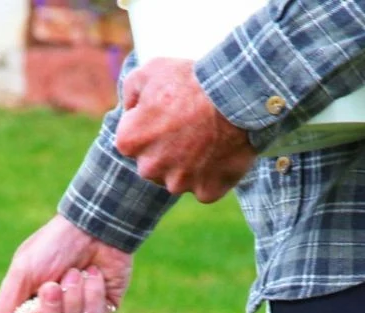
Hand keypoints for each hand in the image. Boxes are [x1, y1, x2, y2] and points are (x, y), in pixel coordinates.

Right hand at [0, 215, 132, 312]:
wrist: (93, 227)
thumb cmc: (52, 247)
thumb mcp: (22, 272)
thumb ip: (4, 306)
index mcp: (26, 309)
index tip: (30, 312)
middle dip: (50, 311)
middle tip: (52, 285)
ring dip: (71, 300)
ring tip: (74, 272)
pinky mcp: (101, 311)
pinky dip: (92, 294)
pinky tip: (93, 274)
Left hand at [116, 58, 256, 203]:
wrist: (235, 96)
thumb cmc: (191, 81)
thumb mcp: (150, 70)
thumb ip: (130, 90)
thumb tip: (130, 107)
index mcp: (129, 141)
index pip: (131, 139)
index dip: (148, 124)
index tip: (166, 113)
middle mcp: (149, 168)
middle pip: (154, 162)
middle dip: (165, 149)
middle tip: (187, 126)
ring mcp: (178, 183)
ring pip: (178, 178)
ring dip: (188, 164)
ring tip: (206, 139)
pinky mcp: (206, 191)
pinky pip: (206, 188)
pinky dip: (212, 176)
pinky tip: (220, 154)